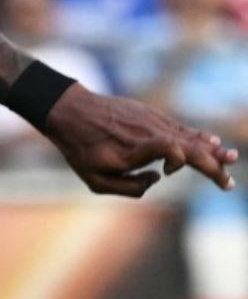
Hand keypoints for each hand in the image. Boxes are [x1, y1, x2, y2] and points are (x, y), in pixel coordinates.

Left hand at [43, 86, 236, 196]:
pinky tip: (213, 143)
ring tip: (231, 159)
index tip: (171, 171)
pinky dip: (197, 137)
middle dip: (211, 165)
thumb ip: (130, 188)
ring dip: (211, 151)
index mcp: (132, 150)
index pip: (167, 148)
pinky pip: (179, 128)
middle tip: (228, 183)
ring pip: (187, 136)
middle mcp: (146, 133)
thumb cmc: (79, 149)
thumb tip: (158, 178)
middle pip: (186, 146)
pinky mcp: (150, 115)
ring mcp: (150, 121)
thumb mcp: (95, 179)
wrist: (68, 110)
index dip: (178, 158)